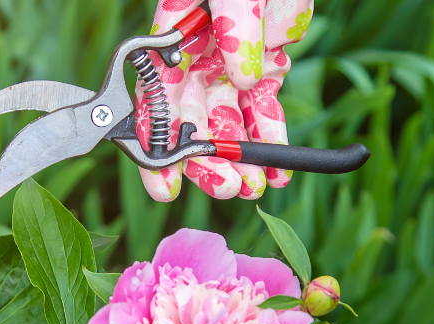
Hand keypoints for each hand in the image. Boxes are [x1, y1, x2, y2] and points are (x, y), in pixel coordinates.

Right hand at [136, 0, 312, 201]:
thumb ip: (236, 26)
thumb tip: (244, 77)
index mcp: (174, 36)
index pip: (155, 96)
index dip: (156, 141)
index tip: (165, 181)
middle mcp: (196, 57)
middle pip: (191, 118)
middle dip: (206, 157)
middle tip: (226, 186)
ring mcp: (229, 65)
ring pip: (227, 121)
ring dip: (238, 156)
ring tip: (252, 187)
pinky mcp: (262, 68)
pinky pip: (263, 110)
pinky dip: (271, 139)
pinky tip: (278, 171)